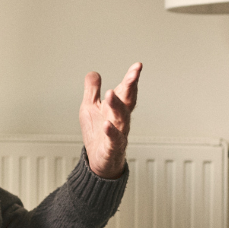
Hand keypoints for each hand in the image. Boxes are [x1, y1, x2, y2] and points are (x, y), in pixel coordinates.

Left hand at [79, 63, 141, 178]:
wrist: (99, 161)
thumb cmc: (97, 133)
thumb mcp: (90, 108)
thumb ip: (92, 91)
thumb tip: (93, 73)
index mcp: (115, 108)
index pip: (125, 91)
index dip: (131, 78)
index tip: (137, 66)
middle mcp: (119, 119)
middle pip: (128, 102)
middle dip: (131, 87)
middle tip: (133, 75)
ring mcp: (118, 133)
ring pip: (121, 119)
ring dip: (117, 106)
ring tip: (111, 93)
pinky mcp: (111, 148)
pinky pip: (113, 140)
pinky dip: (111, 132)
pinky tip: (106, 125)